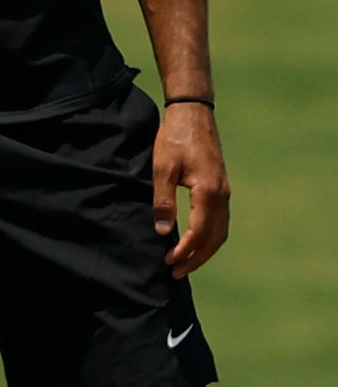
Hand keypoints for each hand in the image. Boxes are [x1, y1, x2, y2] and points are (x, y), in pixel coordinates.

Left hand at [153, 102, 230, 277]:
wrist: (193, 113)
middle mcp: (222, 195)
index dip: (185, 251)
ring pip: (220, 231)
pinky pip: (219, 220)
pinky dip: (209, 236)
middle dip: (196, 258)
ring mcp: (224, 191)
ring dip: (204, 250)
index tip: (168, 262)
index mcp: (209, 192)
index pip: (200, 233)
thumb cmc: (175, 138)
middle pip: (215, 238)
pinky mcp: (220, 186)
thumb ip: (163, 201)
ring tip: (184, 262)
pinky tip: (194, 240)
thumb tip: (163, 232)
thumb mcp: (162, 168)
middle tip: (176, 273)